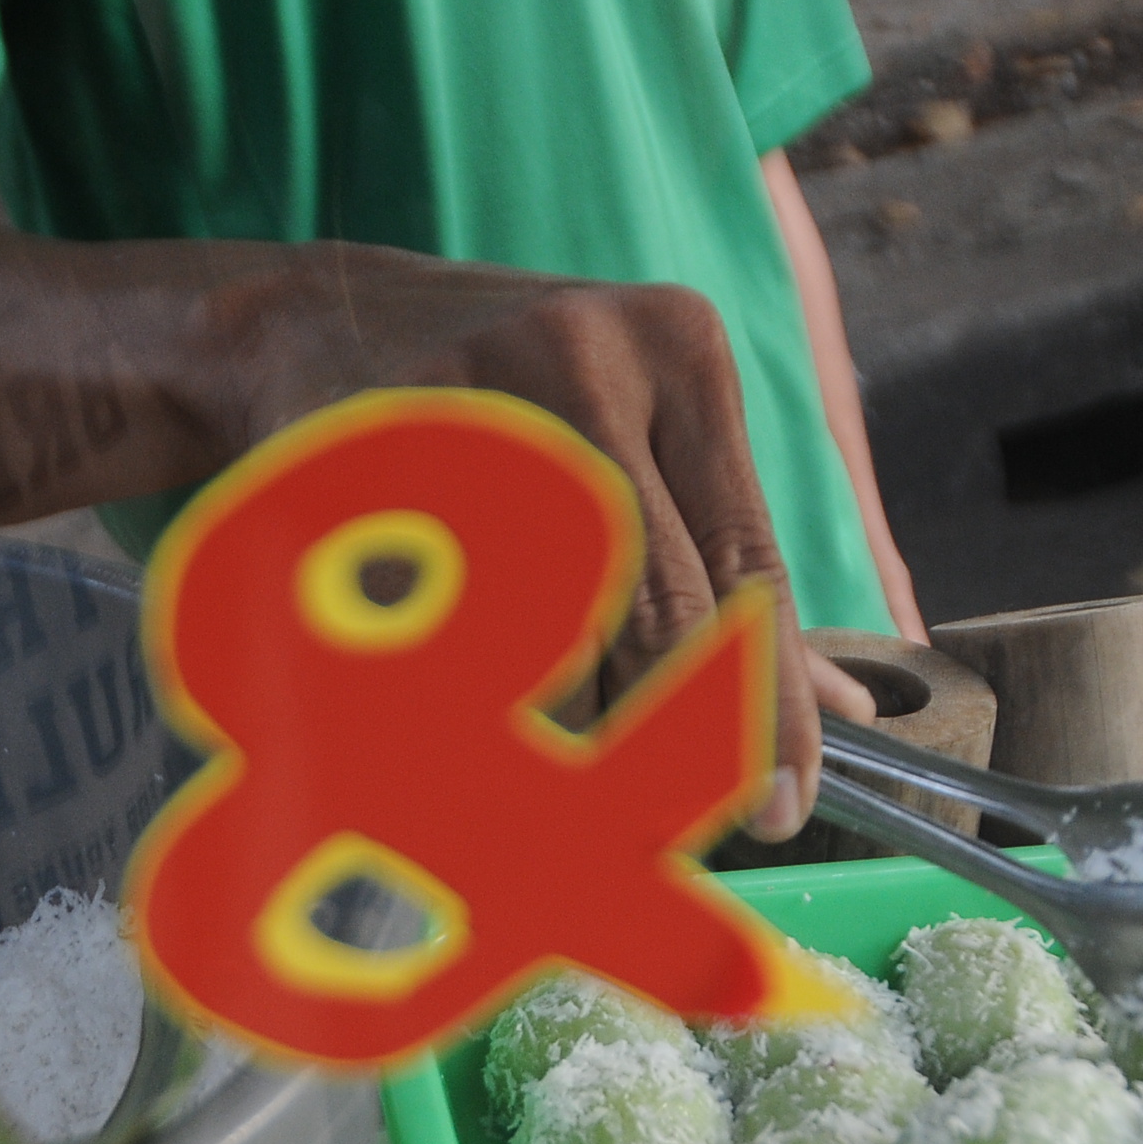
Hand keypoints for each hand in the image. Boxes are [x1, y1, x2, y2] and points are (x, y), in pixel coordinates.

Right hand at [215, 245, 836, 837]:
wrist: (307, 319)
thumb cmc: (507, 400)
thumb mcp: (640, 436)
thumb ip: (729, 561)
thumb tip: (836, 704)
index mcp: (679, 353)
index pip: (749, 564)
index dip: (772, 703)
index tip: (785, 804)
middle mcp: (589, 359)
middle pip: (661, 607)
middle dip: (680, 742)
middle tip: (688, 825)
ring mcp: (475, 396)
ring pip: (551, 633)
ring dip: (568, 737)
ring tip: (564, 788)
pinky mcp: (374, 452)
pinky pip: (443, 623)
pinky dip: (467, 700)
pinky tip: (469, 729)